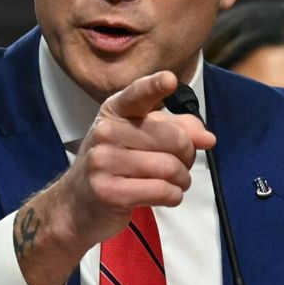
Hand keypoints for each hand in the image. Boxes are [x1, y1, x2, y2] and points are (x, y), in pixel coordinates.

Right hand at [13, 71, 214, 284]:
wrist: (75, 204)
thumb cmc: (114, 165)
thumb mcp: (140, 138)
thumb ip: (177, 130)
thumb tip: (208, 138)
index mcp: (114, 111)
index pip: (137, 95)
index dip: (155, 86)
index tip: (170, 80)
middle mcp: (106, 132)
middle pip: (172, 138)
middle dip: (187, 155)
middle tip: (181, 165)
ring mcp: (103, 162)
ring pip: (170, 167)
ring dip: (182, 180)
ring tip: (175, 183)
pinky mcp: (109, 192)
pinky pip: (162, 191)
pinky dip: (174, 196)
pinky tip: (166, 196)